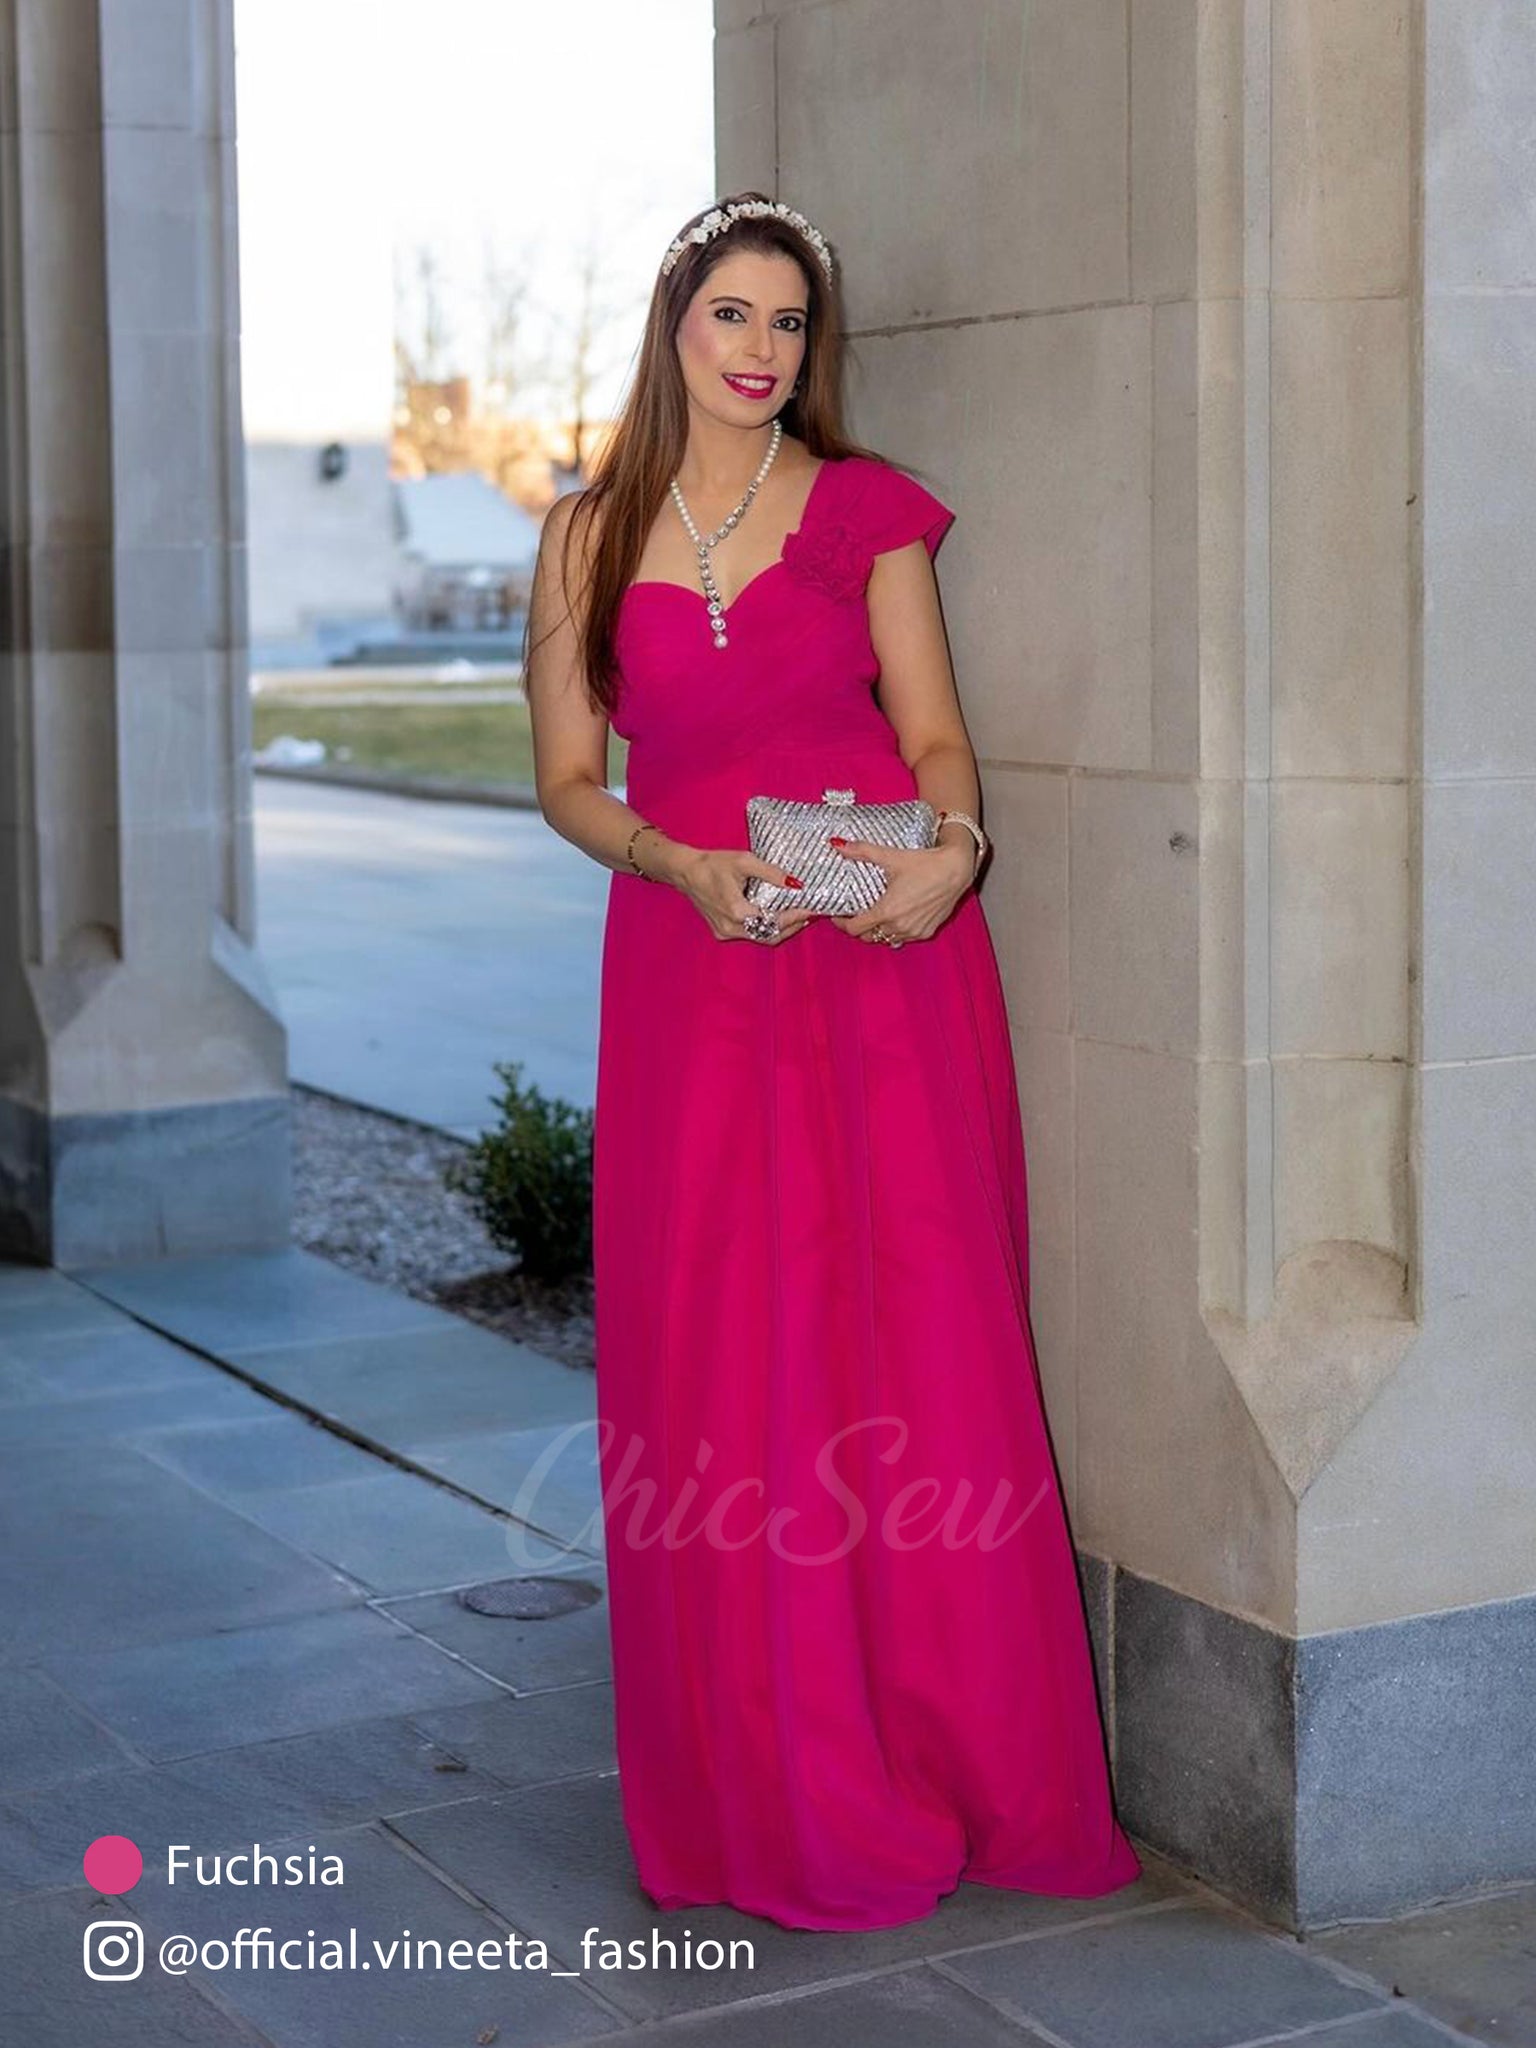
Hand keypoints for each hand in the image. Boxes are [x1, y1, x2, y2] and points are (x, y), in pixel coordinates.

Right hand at [667, 844, 814, 942]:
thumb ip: (771, 873)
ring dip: (780, 929)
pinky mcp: (722, 932)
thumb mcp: (744, 861)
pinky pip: (749, 934)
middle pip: (770, 936)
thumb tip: (795, 883)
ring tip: (797, 916)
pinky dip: (765, 928)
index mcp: (737, 911)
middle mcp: (731, 927)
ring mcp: (725, 932)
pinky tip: (775, 916)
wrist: (686, 871)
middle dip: (792, 927)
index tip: (811, 910)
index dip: (795, 917)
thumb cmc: (713, 864)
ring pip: (760, 937)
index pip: (774, 922)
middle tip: (808, 915)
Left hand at [826, 836, 975, 945]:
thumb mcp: (891, 856)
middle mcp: (899, 925)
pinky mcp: (927, 931)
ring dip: (879, 931)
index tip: (839, 916)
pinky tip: (896, 918)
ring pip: (887, 939)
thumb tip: (839, 845)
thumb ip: (862, 851)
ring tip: (876, 916)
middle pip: (869, 937)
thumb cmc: (926, 863)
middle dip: (859, 928)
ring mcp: (914, 931)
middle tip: (856, 915)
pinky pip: (905, 938)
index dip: (842, 924)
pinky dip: (897, 931)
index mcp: (886, 911)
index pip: (855, 929)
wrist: (956, 869)